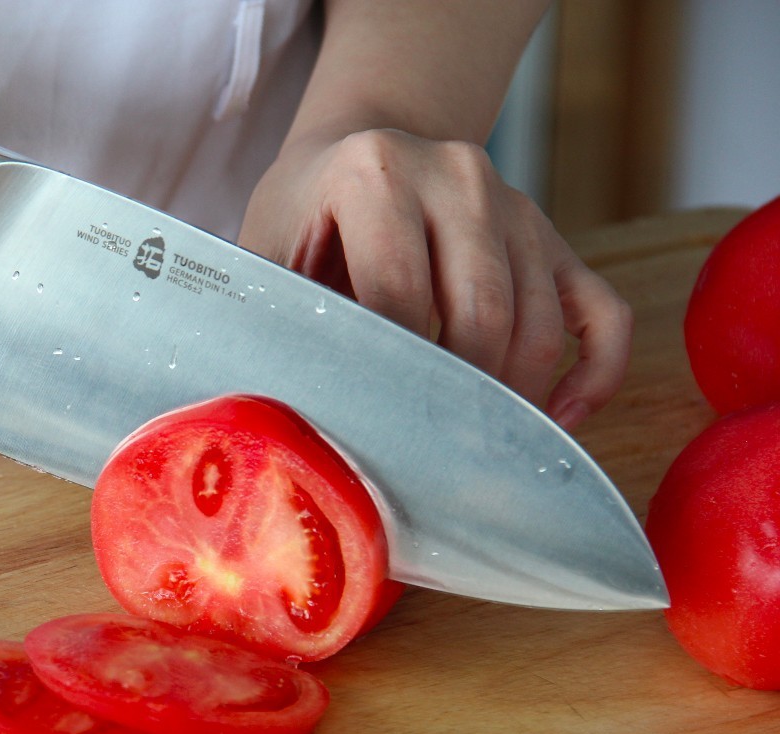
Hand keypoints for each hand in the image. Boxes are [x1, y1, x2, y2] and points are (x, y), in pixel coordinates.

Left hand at [237, 128, 632, 430]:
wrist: (360, 144)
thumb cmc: (305, 213)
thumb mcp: (268, 248)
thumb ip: (273, 315)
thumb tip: (274, 406)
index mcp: (377, 173)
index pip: (398, 290)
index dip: (388, 368)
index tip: (373, 424)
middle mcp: (457, 175)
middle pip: (481, 311)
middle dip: (456, 395)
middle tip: (428, 452)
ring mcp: (514, 203)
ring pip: (539, 322)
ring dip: (513, 396)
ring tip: (474, 447)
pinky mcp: (551, 237)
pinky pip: (602, 313)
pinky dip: (592, 374)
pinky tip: (555, 418)